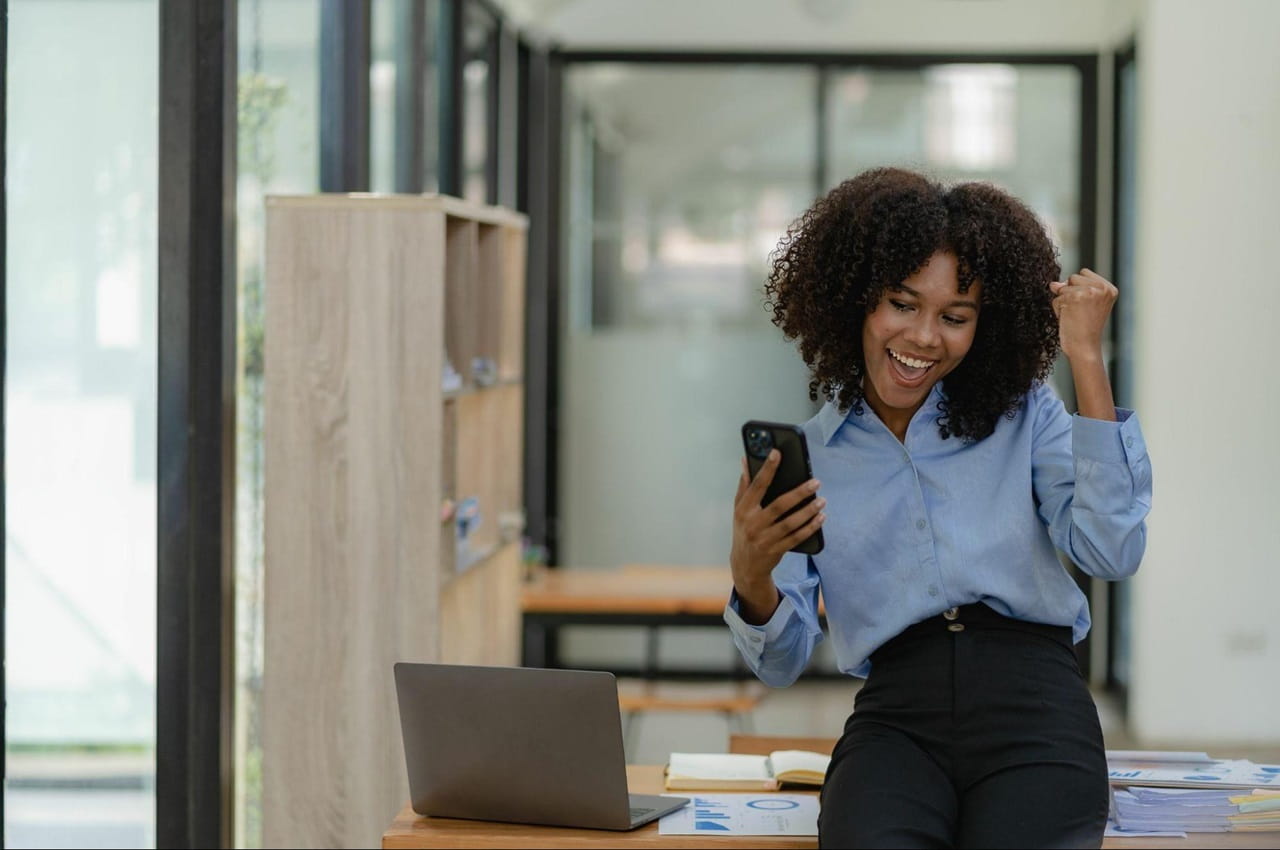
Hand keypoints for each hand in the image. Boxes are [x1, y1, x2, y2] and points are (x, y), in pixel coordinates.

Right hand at [730, 450, 824, 597]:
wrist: (745, 566)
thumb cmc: (744, 531)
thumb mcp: (739, 509)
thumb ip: (744, 485)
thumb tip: (746, 460)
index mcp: (743, 510)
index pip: (757, 485)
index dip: (767, 469)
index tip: (777, 453)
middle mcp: (753, 524)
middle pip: (779, 505)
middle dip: (799, 493)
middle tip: (815, 482)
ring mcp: (765, 539)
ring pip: (791, 523)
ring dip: (809, 511)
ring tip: (822, 500)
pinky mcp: (776, 551)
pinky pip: (796, 538)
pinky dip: (810, 527)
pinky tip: (820, 518)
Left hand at [1049, 269, 1117, 362]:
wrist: (1084, 346)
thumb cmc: (1085, 329)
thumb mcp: (1083, 305)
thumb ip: (1071, 289)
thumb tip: (1053, 284)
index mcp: (1109, 289)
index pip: (1084, 273)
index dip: (1078, 287)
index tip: (1085, 306)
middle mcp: (1101, 288)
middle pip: (1073, 277)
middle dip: (1070, 293)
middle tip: (1079, 312)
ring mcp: (1089, 291)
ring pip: (1063, 287)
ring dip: (1063, 301)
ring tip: (1074, 315)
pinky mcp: (1074, 297)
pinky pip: (1056, 298)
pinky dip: (1057, 309)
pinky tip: (1068, 319)